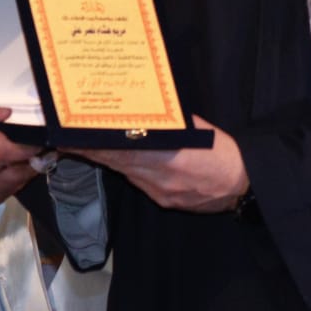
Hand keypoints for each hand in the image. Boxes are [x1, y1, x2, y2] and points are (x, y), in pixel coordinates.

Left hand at [64, 117, 248, 212]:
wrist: (244, 187)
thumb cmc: (223, 152)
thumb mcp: (197, 129)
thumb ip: (170, 122)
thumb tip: (147, 109)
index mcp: (165, 157)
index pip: (119, 150)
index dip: (92, 145)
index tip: (70, 136)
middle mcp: (157, 177)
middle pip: (115, 163)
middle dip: (89, 150)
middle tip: (66, 138)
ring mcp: (159, 192)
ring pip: (126, 172)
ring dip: (106, 159)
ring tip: (86, 144)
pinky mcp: (165, 200)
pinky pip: (141, 182)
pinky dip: (129, 170)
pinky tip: (124, 161)